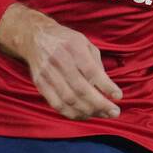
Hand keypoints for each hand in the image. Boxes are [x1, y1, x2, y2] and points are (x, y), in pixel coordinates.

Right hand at [0, 3, 121, 119]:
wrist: (34, 37)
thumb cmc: (65, 41)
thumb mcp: (84, 43)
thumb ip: (96, 64)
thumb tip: (107, 88)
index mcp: (73, 47)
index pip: (91, 70)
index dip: (105, 86)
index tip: (118, 96)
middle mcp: (59, 60)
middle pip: (80, 89)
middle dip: (100, 104)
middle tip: (115, 112)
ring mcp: (47, 74)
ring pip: (69, 99)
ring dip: (88, 111)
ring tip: (103, 114)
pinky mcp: (40, 84)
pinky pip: (57, 104)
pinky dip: (72, 113)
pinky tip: (85, 115)